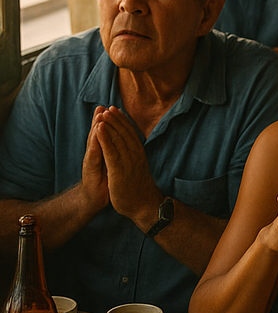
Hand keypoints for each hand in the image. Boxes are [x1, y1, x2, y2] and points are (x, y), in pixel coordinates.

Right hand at [80, 107, 109, 212]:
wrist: (95, 198)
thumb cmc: (106, 179)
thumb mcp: (112, 162)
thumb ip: (114, 150)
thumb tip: (122, 139)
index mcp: (103, 151)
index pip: (105, 133)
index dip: (108, 121)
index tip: (112, 107)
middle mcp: (95, 153)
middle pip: (97, 134)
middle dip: (100, 120)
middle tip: (101, 107)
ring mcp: (91, 160)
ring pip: (94, 141)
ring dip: (96, 128)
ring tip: (99, 115)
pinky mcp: (90, 169)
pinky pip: (93, 154)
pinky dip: (95, 143)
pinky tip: (96, 134)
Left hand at [93, 107, 161, 227]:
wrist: (142, 204)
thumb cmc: (138, 187)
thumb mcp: (138, 167)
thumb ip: (134, 155)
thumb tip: (132, 146)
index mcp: (139, 153)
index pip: (130, 132)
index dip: (122, 120)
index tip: (115, 110)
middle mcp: (135, 154)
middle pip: (124, 133)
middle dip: (115, 120)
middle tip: (108, 108)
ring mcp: (128, 162)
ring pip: (118, 139)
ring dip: (110, 126)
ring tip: (102, 115)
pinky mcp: (119, 170)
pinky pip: (111, 151)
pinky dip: (105, 139)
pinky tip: (99, 130)